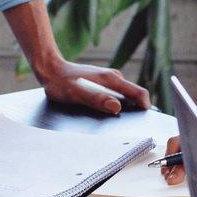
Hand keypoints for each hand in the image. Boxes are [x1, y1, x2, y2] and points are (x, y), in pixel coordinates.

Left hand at [34, 58, 151, 115]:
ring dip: (123, 109)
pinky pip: (116, 96)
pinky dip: (115, 105)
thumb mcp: (76, 94)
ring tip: (111, 120)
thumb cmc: (61, 82)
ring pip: (124, 97)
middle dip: (134, 111)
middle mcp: (113, 78)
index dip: (145, 107)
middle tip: (124, 126)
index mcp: (111, 79)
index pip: (139, 93)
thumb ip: (97, 100)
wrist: (51, 70)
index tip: (143, 122)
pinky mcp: (103, 84)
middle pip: (134, 96)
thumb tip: (116, 108)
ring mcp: (108, 80)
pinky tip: (103, 112)